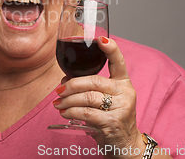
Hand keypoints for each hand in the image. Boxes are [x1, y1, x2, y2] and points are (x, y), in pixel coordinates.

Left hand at [53, 37, 142, 157]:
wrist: (125, 145)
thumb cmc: (111, 118)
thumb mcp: (105, 100)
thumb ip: (89, 87)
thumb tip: (64, 81)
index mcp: (123, 83)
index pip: (119, 62)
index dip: (111, 49)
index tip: (101, 39)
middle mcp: (125, 93)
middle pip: (94, 80)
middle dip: (72, 84)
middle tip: (59, 90)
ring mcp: (121, 108)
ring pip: (88, 97)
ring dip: (68, 100)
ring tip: (58, 103)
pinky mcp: (113, 122)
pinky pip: (87, 113)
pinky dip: (71, 111)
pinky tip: (65, 112)